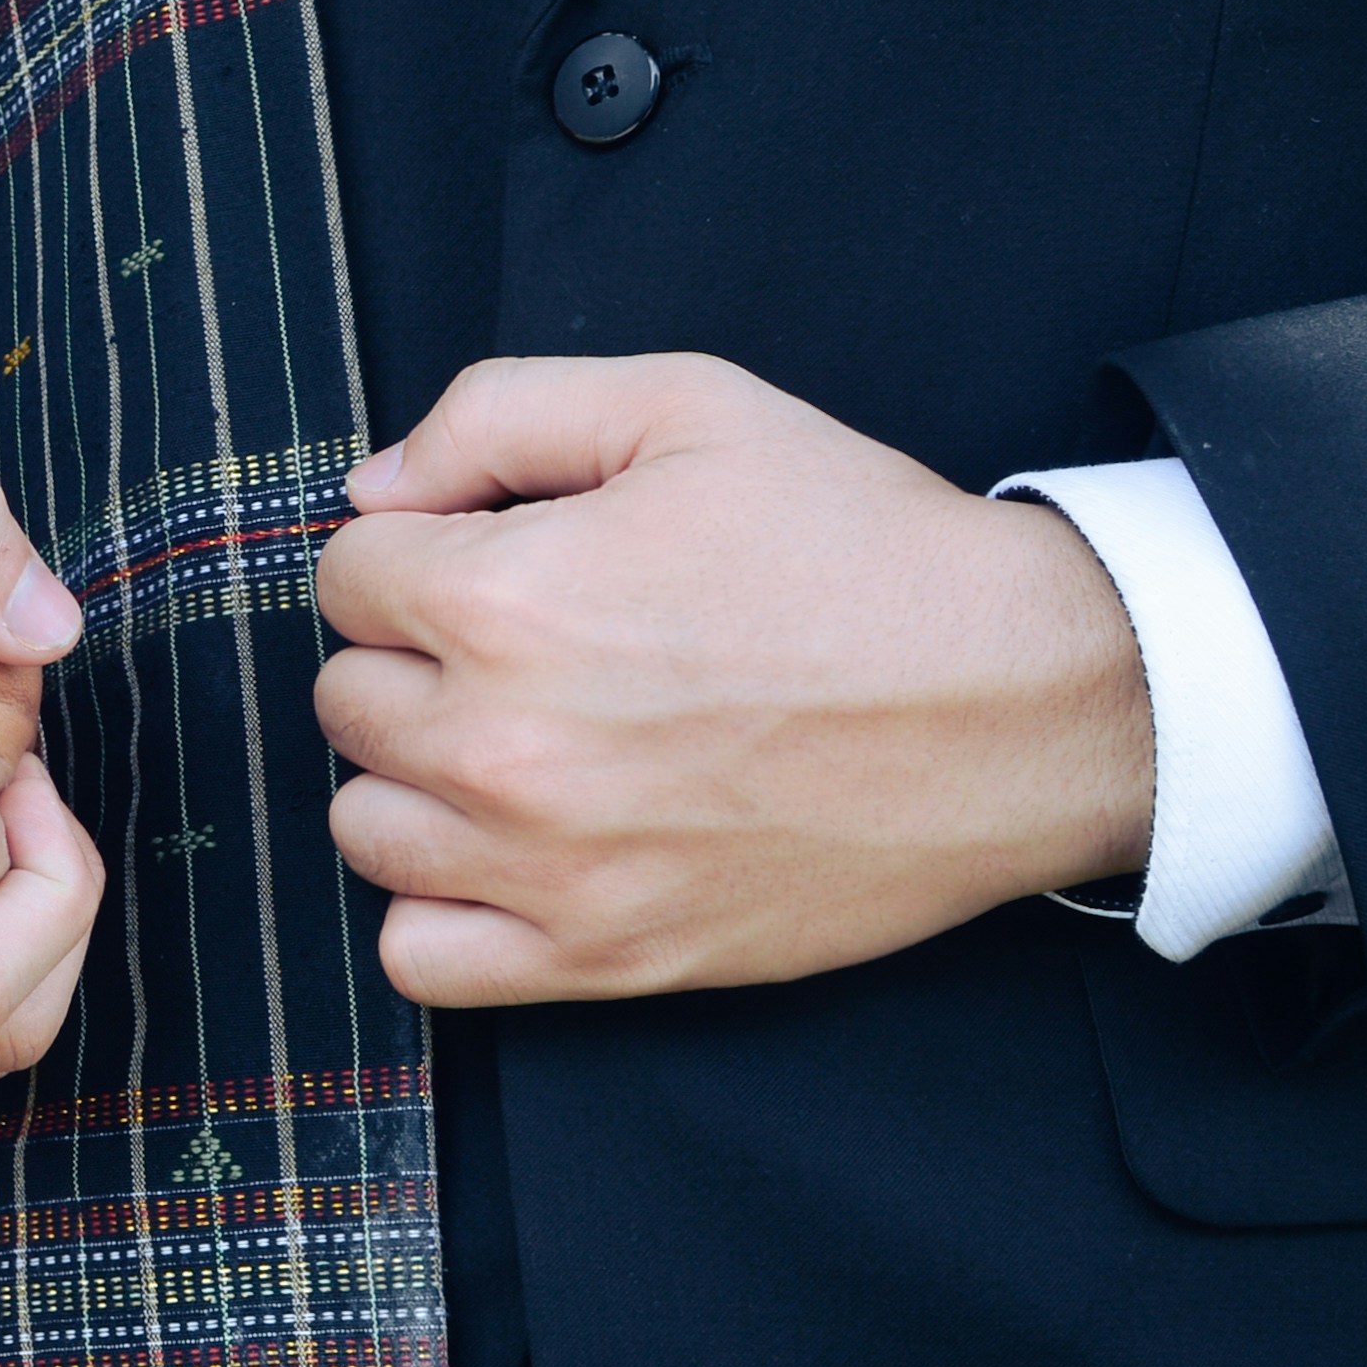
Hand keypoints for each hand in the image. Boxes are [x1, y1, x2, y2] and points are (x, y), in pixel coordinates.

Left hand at [314, 353, 1152, 1005]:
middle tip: (530, 647)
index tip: (500, 557)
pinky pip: (421, 959)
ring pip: (366, 827)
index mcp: (505, 598)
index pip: (347, 574)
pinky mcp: (603, 960)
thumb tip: (371, 491)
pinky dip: (440, 911)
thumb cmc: (861, 546)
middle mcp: (502, 744)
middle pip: (345, 700)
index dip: (421, 551)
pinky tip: (509, 856)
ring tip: (521, 744)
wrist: (1020, 700)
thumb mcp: (687, 407)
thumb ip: (496, 415)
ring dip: (418, 780)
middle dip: (415, 657)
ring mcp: (548, 867)